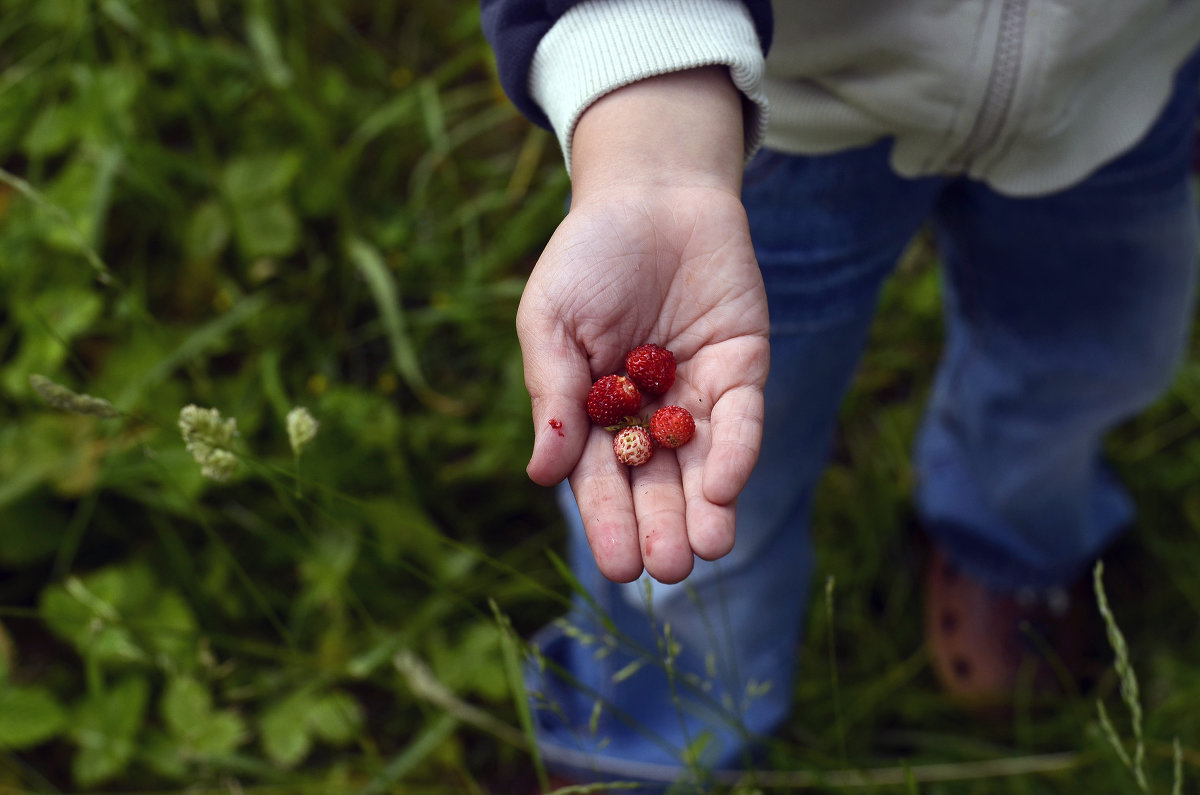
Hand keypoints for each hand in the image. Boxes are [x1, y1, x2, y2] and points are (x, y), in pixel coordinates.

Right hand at [516, 68, 768, 583]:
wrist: (651, 192)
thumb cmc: (588, 256)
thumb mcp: (551, 322)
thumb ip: (552, 395)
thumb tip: (543, 476)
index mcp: (593, 412)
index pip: (601, 479)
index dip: (608, 521)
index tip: (617, 566)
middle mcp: (647, 415)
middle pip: (655, 484)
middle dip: (661, 527)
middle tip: (667, 571)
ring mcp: (696, 396)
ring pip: (702, 467)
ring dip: (705, 510)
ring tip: (705, 552)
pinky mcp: (742, 370)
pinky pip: (740, 420)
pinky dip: (734, 453)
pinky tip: (723, 487)